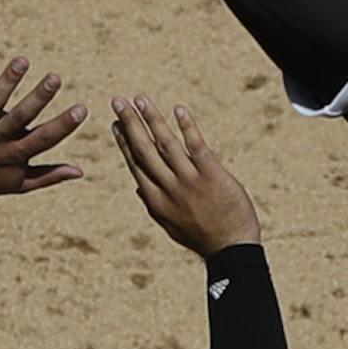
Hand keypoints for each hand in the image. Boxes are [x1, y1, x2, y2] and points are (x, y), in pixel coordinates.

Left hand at [0, 51, 86, 198]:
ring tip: (23, 61)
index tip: (82, 109)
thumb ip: (50, 175)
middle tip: (55, 78)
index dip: (63, 125)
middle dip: (38, 97)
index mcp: (15, 155)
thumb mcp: (19, 183)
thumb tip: (81, 172)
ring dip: (8, 80)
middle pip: (20, 116)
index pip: (43, 139)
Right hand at [113, 97, 259, 257]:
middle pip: (144, 150)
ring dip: (152, 119)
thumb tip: (138, 189)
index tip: (115, 124)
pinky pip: (196, 146)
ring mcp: (189, 180)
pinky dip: (187, 127)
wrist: (231, 249)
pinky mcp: (211, 175)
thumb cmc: (202, 238)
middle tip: (118, 101)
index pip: (136, 164)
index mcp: (156, 201)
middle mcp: (169, 188)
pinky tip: (178, 110)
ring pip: (166, 144)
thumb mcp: (172, 226)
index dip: (124, 142)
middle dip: (130, 123)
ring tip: (140, 99)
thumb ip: (154, 207)